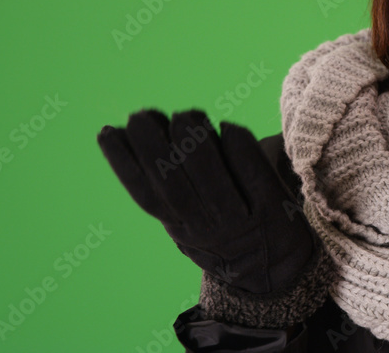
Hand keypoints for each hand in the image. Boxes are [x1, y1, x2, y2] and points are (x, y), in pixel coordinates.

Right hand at [97, 109, 315, 294]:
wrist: (282, 272)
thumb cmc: (231, 237)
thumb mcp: (195, 226)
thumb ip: (175, 192)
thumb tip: (147, 138)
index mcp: (184, 230)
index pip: (147, 196)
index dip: (124, 164)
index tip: (107, 131)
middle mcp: (208, 229)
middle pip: (173, 186)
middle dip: (152, 147)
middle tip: (140, 116)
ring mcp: (240, 222)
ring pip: (210, 180)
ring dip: (193, 143)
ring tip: (184, 115)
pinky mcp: (273, 210)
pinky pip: (253, 176)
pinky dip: (239, 149)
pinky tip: (227, 126)